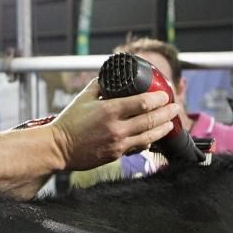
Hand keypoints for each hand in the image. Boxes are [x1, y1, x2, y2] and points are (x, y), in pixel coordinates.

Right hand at [48, 78, 177, 169]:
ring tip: (171, 122)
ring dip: (163, 128)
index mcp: (109, 110)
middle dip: (167, 112)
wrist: (58, 148)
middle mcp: (116, 128)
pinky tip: (154, 136)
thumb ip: (100, 85)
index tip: (166, 94)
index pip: (143, 103)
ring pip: (149, 136)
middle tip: (175, 106)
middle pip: (151, 119)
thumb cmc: (69, 122)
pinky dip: (148, 140)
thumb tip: (113, 76)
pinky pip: (138, 147)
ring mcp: (118, 144)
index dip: (159, 98)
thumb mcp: (83, 98)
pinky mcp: (116, 155)